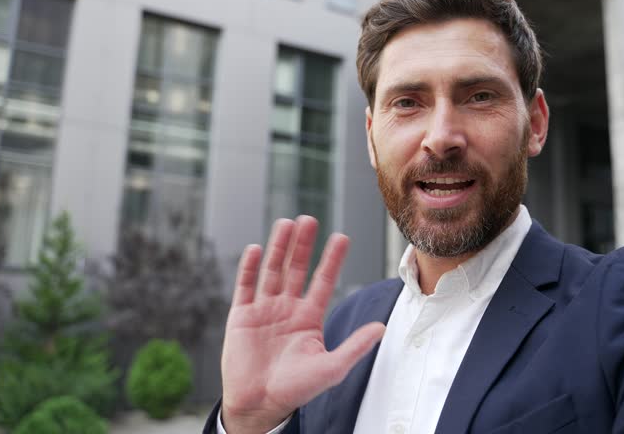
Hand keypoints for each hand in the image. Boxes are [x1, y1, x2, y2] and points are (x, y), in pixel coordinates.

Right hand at [220, 216, 385, 432]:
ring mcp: (264, 309)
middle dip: (303, 244)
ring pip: (272, 271)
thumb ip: (355, 346)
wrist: (259, 404)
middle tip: (310, 219)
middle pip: (296, 268)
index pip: (322, 280)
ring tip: (286, 224)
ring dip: (278, 248)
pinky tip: (255, 248)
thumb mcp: (331, 367)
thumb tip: (381, 328)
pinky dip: (249, 267)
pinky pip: (245, 286)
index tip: (341, 237)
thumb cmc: (296, 390)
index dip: (332, 259)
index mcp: (309, 317)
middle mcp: (287, 308)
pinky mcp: (241, 316)